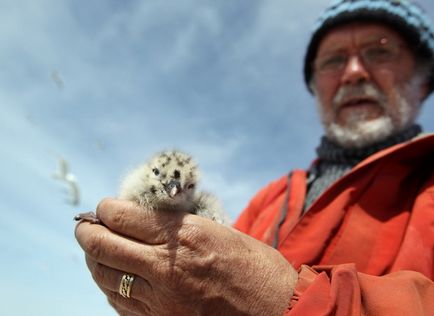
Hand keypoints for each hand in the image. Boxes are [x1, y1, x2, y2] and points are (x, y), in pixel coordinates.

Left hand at [75, 198, 297, 315]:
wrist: (276, 310)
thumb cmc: (254, 266)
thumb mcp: (217, 231)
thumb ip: (177, 226)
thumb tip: (142, 217)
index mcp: (184, 237)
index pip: (124, 217)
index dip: (106, 209)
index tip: (104, 206)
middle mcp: (166, 268)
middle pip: (103, 247)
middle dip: (87, 231)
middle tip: (85, 225)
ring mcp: (161, 300)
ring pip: (104, 277)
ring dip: (93, 260)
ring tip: (95, 249)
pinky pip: (119, 304)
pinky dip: (110, 285)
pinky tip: (113, 277)